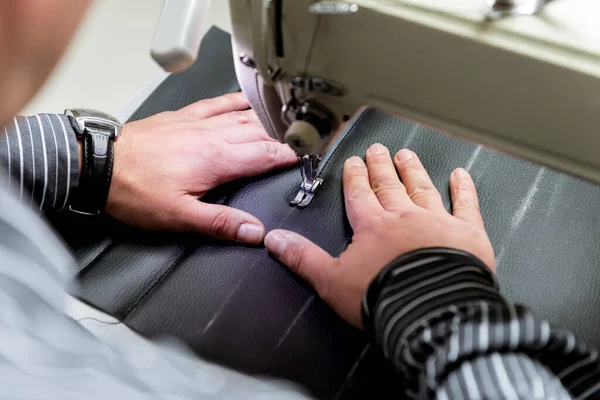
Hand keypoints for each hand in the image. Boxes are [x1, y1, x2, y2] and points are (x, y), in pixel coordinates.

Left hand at [106, 93, 297, 243]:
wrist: (99, 164)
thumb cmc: (135, 191)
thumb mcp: (178, 217)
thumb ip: (220, 222)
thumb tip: (254, 231)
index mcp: (217, 161)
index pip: (266, 155)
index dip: (291, 156)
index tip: (308, 157)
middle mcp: (212, 137)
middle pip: (260, 134)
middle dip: (284, 139)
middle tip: (302, 143)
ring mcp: (198, 123)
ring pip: (244, 117)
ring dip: (267, 121)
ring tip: (286, 124)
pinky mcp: (184, 116)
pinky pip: (218, 103)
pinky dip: (237, 101)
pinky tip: (247, 101)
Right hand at [265, 143, 493, 327]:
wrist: (430, 312)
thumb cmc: (382, 298)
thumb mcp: (330, 280)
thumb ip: (302, 257)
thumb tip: (274, 239)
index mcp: (372, 227)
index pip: (359, 195)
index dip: (354, 177)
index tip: (353, 162)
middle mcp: (404, 217)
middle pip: (388, 185)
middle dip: (381, 166)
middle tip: (377, 148)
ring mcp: (437, 221)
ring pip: (422, 188)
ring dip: (413, 170)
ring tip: (407, 154)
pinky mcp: (467, 233)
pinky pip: (466, 204)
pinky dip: (463, 188)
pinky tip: (461, 174)